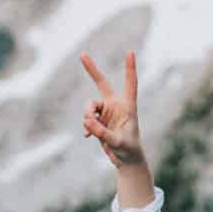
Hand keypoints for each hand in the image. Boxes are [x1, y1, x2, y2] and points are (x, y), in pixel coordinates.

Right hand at [80, 48, 145, 168]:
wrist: (126, 160)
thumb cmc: (128, 150)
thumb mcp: (117, 142)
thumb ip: (102, 132)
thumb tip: (87, 121)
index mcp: (128, 106)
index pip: (130, 83)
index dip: (130, 67)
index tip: (130, 51)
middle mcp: (116, 105)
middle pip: (102, 83)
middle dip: (91, 69)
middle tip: (82, 54)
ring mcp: (106, 112)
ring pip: (89, 106)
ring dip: (87, 116)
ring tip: (90, 130)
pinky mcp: (98, 120)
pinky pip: (87, 118)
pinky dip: (86, 126)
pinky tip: (88, 136)